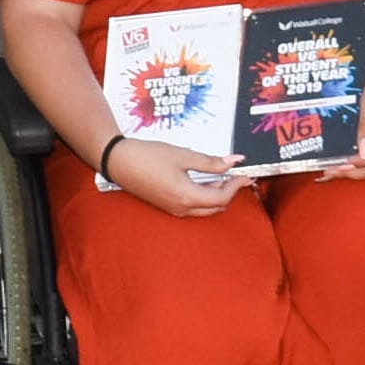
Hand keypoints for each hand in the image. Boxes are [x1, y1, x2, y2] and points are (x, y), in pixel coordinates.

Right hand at [108, 138, 244, 217]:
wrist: (118, 161)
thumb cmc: (148, 156)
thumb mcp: (182, 155)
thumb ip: (210, 161)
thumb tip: (233, 162)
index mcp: (187, 197)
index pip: (221, 198)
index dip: (236, 185)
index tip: (245, 173)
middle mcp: (181, 208)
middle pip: (215, 207)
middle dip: (229, 192)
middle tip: (237, 175)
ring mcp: (173, 209)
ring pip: (204, 208)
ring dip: (216, 194)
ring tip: (221, 175)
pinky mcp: (166, 205)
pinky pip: (192, 206)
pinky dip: (203, 196)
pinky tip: (203, 180)